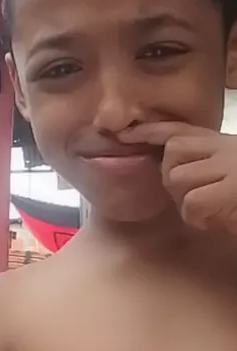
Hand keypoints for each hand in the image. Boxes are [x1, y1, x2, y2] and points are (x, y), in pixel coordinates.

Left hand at [120, 122, 236, 231]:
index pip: (178, 129)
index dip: (149, 131)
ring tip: (208, 210)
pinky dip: (197, 217)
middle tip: (192, 197)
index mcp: (222, 143)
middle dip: (170, 177)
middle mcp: (224, 148)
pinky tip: (214, 221)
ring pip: (176, 177)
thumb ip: (200, 165)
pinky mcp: (231, 191)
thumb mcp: (226, 172)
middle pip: (172, 152)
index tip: (124, 135)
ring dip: (185, 201)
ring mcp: (228, 167)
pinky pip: (192, 202)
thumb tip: (165, 170)